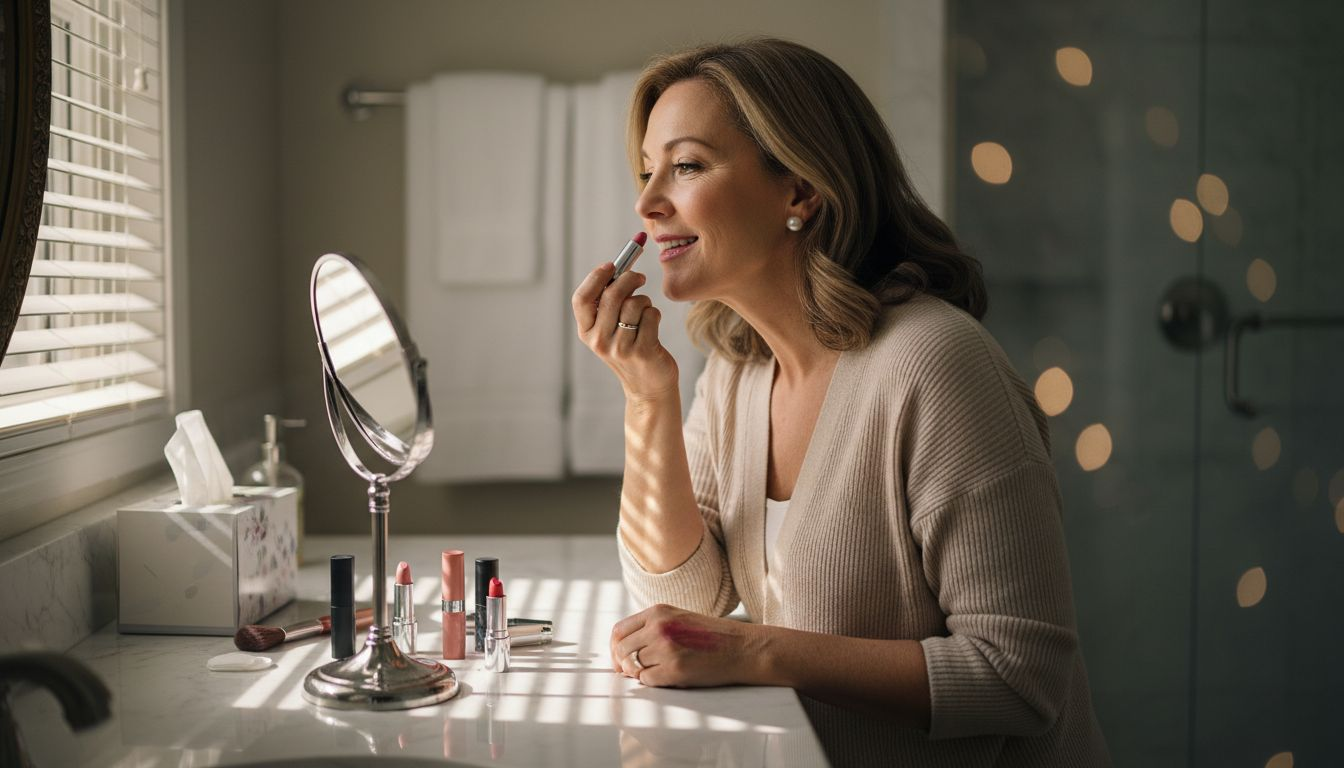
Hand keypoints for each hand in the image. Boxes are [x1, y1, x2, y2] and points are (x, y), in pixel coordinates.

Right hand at [572, 264, 678, 401]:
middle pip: (612, 295)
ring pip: (635, 304)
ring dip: (645, 302)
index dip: (596, 278)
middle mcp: (599, 341)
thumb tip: (619, 266)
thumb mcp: (611, 330)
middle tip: (640, 277)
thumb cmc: (631, 349)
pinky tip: (653, 326)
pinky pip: (651, 315)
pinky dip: (655, 314)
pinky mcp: (642, 351)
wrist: (648, 387)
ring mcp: (620, 348)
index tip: (611, 265)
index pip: (581, 299)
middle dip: (629, 279)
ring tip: (646, 313)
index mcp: (586, 333)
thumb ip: (609, 302)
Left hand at [609, 604, 767, 687]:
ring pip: (633, 667)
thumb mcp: (678, 619)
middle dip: (623, 665)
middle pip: (621, 650)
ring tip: (658, 672)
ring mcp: (666, 648)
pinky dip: (653, 683)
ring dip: (640, 674)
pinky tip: (669, 677)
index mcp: (658, 612)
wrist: (742, 648)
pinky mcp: (674, 669)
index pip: (619, 631)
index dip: (615, 649)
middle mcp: (658, 627)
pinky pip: (647, 681)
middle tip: (633, 673)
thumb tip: (621, 652)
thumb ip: (651, 627)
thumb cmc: (710, 637)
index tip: (620, 660)